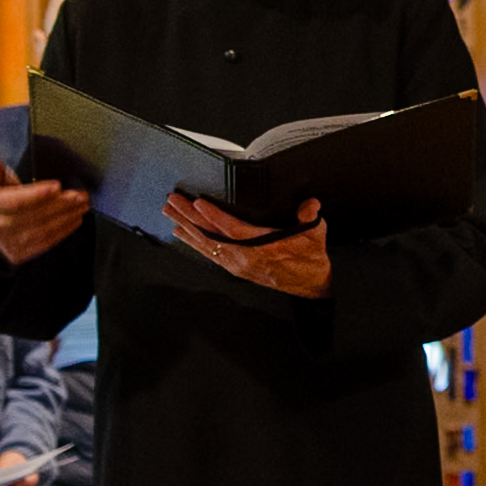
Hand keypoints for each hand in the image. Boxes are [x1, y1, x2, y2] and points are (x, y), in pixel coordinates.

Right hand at [0, 155, 89, 264]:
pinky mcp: (22, 253)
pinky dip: (64, 230)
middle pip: (34, 216)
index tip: (57, 186)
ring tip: (83, 204)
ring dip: (67, 216)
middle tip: (80, 195)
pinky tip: (76, 218)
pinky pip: (47, 241)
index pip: (15, 201)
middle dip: (61, 205)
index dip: (37, 194)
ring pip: (43, 230)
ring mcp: (10, 242)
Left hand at [164, 194, 330, 298]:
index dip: (214, 216)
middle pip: (211, 235)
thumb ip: (310, 217)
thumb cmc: (310, 259)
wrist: (310, 284)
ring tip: (170, 213)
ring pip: (206, 244)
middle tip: (173, 202)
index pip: (231, 230)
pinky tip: (182, 233)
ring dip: (186, 227)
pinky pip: (209, 253)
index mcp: (262, 248)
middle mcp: (245, 258)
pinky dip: (193, 242)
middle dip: (189, 217)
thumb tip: (310, 204)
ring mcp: (237, 264)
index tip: (198, 203)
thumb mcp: (315, 235)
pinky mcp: (235, 267)